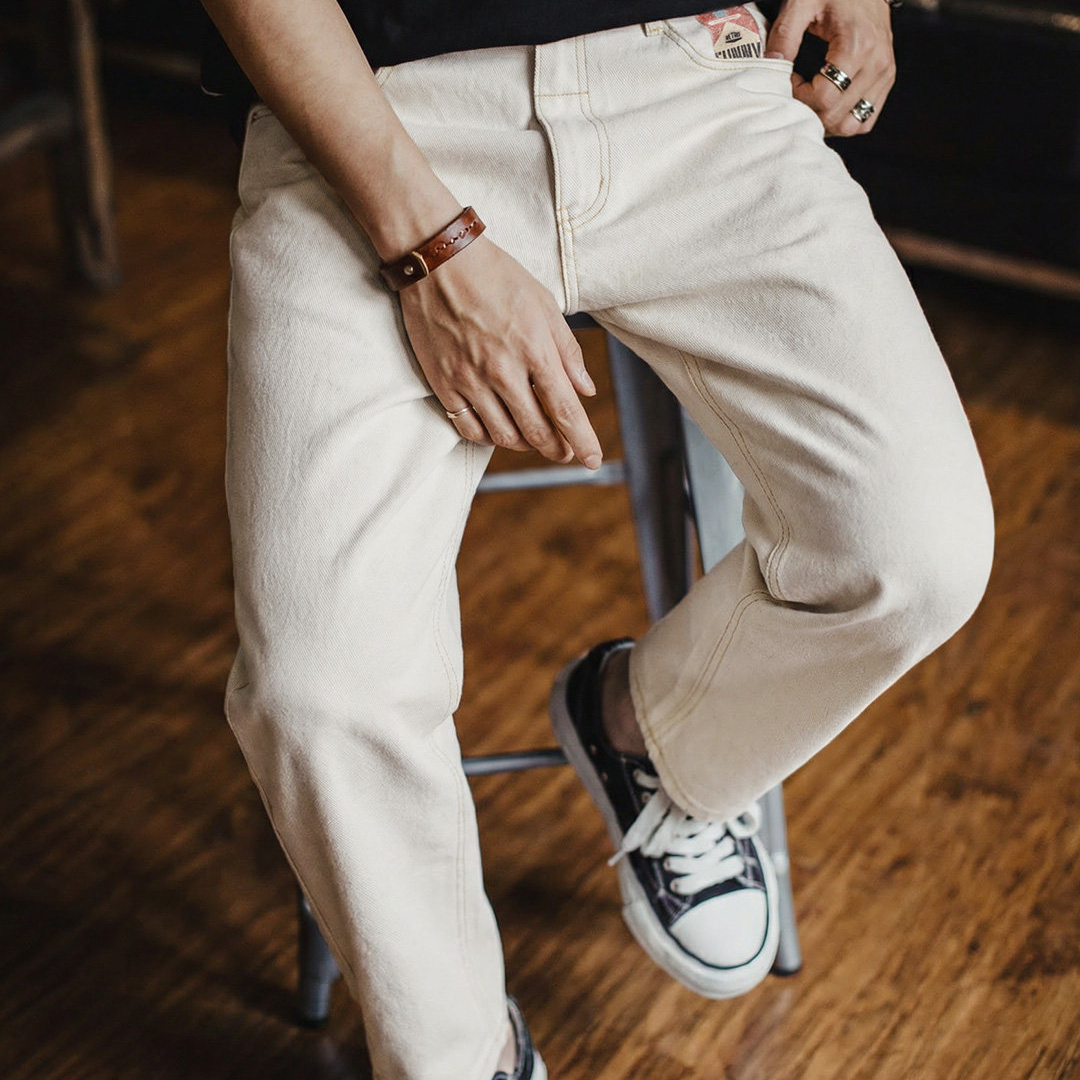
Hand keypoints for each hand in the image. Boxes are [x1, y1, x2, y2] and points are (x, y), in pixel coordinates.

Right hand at [397, 233, 602, 468]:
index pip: (565, 410)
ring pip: (503, 436)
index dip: (582, 441)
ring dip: (524, 445)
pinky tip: (498, 430)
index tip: (592, 460)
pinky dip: (488, 437)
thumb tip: (586, 391)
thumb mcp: (544, 305)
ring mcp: (470, 380)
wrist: (438, 260)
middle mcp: (503, 371)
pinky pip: (469, 428)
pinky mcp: (443, 383)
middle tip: (564, 452)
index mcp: (534, 349)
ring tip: (533, 439)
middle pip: (536, 431)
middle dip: (556, 449)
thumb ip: (568, 351)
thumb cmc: (497, 277)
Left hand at [763, 0, 895, 136]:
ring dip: (826, 121)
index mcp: (858, 45)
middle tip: (797, 92)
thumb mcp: (802, 3)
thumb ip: (784, 36)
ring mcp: (884, 74)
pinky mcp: (886, 80)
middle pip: (836, 116)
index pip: (824, 97)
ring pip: (852, 124)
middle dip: (809, 111)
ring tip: (812, 101)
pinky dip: (844, 120)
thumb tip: (770, 66)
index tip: (790, 80)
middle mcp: (877, 63)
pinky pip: (866, 119)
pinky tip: (829, 106)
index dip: (799, 97)